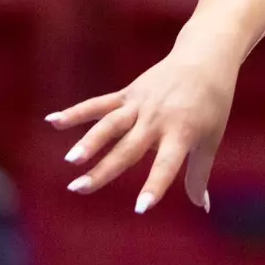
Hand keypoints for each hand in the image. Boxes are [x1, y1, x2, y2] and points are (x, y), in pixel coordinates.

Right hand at [45, 44, 237, 214]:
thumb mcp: (211, 138)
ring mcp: (141, 104)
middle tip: (80, 188)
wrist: (206, 57)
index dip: (155, 185)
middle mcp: (158, 118)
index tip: (141, 208)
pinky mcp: (129, 93)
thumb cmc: (213, 104)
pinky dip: (77, 112)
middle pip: (128, 147)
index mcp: (182, 132)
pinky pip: (100, 103)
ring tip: (70, 160)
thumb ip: (199, 174)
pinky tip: (52, 122)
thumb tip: (202, 207)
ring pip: (111, 124)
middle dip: (104, 169)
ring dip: (89, 141)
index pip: (167, 164)